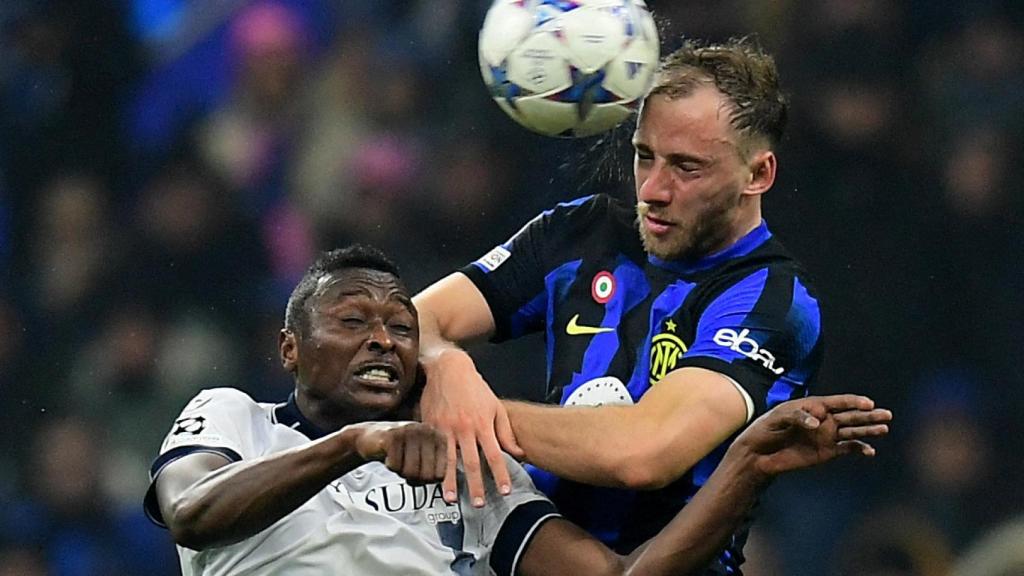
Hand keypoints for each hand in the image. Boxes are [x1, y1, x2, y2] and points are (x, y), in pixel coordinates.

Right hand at [350, 422, 446, 484]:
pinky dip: (390, 466)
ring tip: (399, 460)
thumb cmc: (401, 450)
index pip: (440, 474)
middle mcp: (427, 431)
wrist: (371, 437)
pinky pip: (394, 465)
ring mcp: (410, 431)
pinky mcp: (392, 435)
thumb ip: (436, 470)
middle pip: (426, 475)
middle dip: (414, 478)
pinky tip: (389, 455)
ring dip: (401, 472)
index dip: (427, 481)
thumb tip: (451, 498)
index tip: (420, 476)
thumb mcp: (423, 457)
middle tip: (406, 469)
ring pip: (410, 471)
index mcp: (439, 438)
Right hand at [420, 349, 523, 506]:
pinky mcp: (430, 425)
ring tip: (452, 498)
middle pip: (471, 462)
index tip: (505, 490)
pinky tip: (433, 478)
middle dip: (476, 485)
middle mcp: (464, 428)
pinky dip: (433, 465)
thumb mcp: (495, 406)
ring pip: (448, 459)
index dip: (500, 474)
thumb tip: (518, 452)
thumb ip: (506, 431)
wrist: (448, 368)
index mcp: (482, 424)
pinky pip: (432, 449)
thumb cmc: (475, 388)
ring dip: (450, 481)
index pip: (494, 455)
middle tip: (479, 503)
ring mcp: (445, 428)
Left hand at [729, 394, 891, 479]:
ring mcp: (826, 436)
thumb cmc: (766, 430)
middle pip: (850, 416)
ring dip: (868, 430)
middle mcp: (824, 420)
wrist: (759, 454)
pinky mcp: (826, 452)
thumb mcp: (778, 418)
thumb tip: (818, 423)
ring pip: (852, 431)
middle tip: (887, 414)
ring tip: (884, 428)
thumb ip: (798, 417)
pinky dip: (859, 449)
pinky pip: (847, 449)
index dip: (853, 402)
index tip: (868, 403)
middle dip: (869, 415)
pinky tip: (870, 451)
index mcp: (813, 407)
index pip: (837, 402)